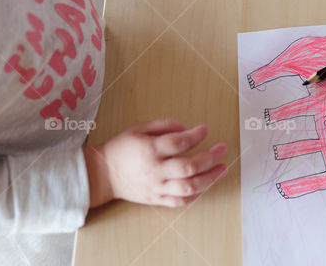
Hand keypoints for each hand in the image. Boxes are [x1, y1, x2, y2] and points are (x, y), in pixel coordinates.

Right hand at [83, 118, 227, 207]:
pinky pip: (180, 201)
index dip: (196, 135)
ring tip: (223, 169)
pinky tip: (207, 184)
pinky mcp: (156, 200)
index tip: (205, 129)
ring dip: (210, 178)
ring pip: (188, 187)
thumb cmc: (123, 148)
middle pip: (189, 166)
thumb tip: (188, 128)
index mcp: (149, 150)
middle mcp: (155, 170)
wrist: (102, 174)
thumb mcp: (140, 128)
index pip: (179, 142)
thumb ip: (165, 125)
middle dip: (210, 157)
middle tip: (222, 148)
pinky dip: (197, 194)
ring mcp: (156, 187)